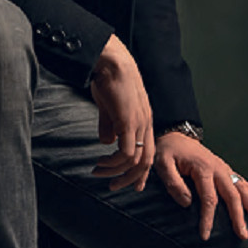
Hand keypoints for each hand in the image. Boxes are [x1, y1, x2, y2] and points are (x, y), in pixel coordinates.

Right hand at [89, 35, 154, 192]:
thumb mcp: (108, 107)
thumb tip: (106, 142)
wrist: (111, 61)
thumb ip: (108, 124)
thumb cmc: (108, 80)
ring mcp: (139, 124)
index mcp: (144, 121)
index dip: (140, 171)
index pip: (148, 153)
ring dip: (117, 171)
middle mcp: (146, 124)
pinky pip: (126, 152)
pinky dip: (114, 162)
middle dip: (130, 179)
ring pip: (136, 161)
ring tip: (99, 172)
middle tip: (113, 186)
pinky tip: (101, 161)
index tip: (130, 184)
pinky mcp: (128, 122)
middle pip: (146, 162)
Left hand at [154, 132, 247, 239]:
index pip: (209, 198)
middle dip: (238, 217)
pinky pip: (244, 184)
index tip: (205, 236)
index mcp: (203, 168)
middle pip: (232, 195)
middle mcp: (218, 169)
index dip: (208, 218)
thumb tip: (187, 203)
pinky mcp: (227, 170)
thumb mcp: (163, 164)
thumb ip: (173, 183)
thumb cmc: (168, 152)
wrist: (176, 136)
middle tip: (243, 236)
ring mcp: (225, 169)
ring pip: (243, 189)